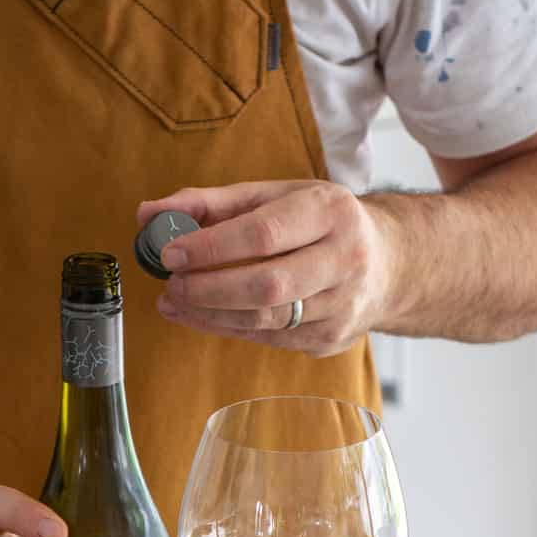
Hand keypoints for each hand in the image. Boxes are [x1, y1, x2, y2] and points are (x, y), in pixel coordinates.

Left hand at [136, 181, 397, 356]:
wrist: (387, 264)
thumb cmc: (319, 223)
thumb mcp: (275, 197)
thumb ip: (211, 203)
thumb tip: (148, 214)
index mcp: (330, 212)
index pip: (265, 234)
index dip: (213, 247)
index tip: (171, 253)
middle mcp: (344, 259)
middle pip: (268, 285)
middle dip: (209, 290)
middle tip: (170, 286)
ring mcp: (341, 306)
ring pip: (266, 321)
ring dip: (211, 315)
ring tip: (175, 302)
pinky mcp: (329, 339)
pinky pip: (269, 340)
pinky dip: (228, 329)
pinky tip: (202, 316)